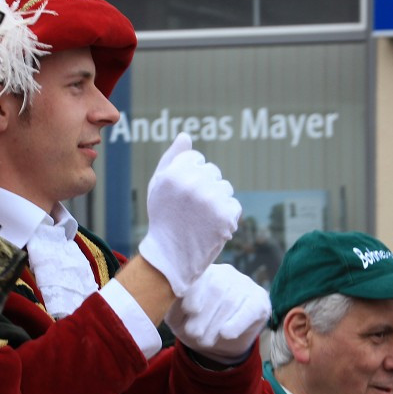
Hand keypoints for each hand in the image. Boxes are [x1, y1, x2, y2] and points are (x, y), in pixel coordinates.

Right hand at [137, 133, 240, 296]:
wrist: (170, 257)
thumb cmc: (163, 218)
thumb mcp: (158, 185)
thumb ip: (172, 158)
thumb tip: (186, 136)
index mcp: (174, 173)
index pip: (197, 159)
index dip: (190, 176)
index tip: (181, 195)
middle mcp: (192, 183)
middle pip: (212, 172)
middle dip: (205, 187)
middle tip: (190, 210)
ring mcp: (210, 200)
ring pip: (225, 188)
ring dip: (217, 201)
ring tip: (201, 219)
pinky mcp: (226, 216)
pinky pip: (234, 205)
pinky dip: (226, 217)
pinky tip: (211, 227)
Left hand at [164, 264, 269, 364]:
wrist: (220, 341)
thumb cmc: (195, 323)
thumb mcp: (179, 318)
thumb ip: (175, 308)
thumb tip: (181, 306)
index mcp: (202, 271)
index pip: (200, 275)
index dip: (195, 291)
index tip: (189, 309)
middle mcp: (224, 272)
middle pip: (216, 289)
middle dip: (204, 315)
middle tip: (194, 334)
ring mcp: (244, 284)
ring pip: (231, 300)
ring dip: (216, 324)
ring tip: (205, 341)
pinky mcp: (260, 299)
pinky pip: (250, 309)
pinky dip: (237, 322)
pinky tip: (226, 334)